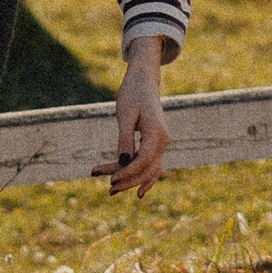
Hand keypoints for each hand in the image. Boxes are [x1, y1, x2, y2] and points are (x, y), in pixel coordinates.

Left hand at [94, 41, 171, 196]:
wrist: (144, 81)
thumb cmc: (132, 94)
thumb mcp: (125, 114)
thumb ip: (125, 138)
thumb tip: (122, 162)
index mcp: (157, 132)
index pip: (144, 160)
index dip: (128, 173)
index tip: (111, 180)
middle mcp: (163, 140)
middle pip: (147, 168)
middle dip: (127, 180)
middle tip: (108, 190)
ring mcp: (161, 143)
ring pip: (150, 169)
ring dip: (132, 181)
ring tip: (111, 190)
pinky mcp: (155, 144)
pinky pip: (152, 165)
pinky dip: (144, 177)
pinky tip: (137, 191)